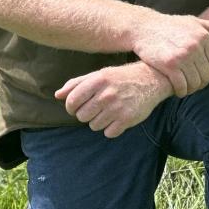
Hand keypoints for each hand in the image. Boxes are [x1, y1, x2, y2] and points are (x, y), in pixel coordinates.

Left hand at [54, 62, 169, 137]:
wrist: (151, 79)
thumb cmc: (120, 77)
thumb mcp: (98, 75)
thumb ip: (76, 84)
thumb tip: (57, 95)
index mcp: (97, 81)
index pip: (71, 102)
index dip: (71, 107)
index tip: (78, 106)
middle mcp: (106, 94)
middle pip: (81, 116)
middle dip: (86, 114)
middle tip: (96, 108)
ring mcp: (117, 108)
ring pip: (94, 126)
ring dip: (99, 121)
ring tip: (108, 111)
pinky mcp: (127, 119)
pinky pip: (108, 133)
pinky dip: (111, 128)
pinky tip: (117, 118)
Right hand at [131, 13, 208, 97]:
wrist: (144, 28)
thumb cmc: (171, 26)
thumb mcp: (195, 23)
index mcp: (204, 36)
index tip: (203, 75)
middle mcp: (195, 45)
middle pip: (207, 76)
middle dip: (201, 83)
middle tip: (193, 83)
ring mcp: (182, 56)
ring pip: (195, 83)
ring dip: (191, 89)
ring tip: (186, 86)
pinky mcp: (169, 65)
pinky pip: (182, 86)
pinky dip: (181, 91)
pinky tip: (178, 89)